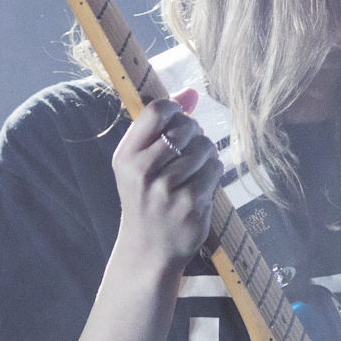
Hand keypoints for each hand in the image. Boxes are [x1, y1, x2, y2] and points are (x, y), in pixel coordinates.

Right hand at [110, 90, 221, 273]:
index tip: (178, 119)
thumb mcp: (141, 161)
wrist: (149, 248)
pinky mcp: (191, 205)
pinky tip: (202, 183)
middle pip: (185, 127)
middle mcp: (143, 172)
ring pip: (204, 147)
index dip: (174, 108)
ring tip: (195, 168)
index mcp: (126, 156)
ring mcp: (167, 190)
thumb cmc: (147, 197)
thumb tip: (192, 91)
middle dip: (194, 133)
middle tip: (188, 148)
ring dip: (206, 154)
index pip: (156, 110)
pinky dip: (214, 171)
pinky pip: (215, 169)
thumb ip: (162, 124)